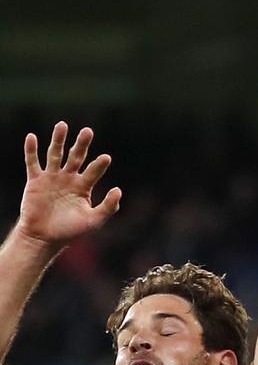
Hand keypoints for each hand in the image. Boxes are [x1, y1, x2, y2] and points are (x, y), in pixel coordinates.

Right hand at [17, 122, 120, 250]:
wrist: (43, 239)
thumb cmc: (70, 232)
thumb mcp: (94, 221)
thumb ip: (108, 207)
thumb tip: (119, 190)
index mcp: (83, 186)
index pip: (93, 171)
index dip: (99, 165)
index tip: (106, 158)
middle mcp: (68, 178)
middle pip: (76, 156)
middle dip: (81, 144)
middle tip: (88, 131)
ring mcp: (52, 178)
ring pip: (55, 154)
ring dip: (58, 140)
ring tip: (63, 125)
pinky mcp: (35, 181)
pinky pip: (32, 163)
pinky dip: (31, 150)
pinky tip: (32, 137)